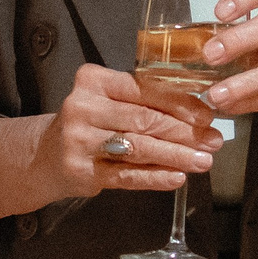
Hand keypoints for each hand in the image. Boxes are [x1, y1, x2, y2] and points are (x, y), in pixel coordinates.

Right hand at [30, 62, 223, 198]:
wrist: (44, 156)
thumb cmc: (90, 123)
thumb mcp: (109, 101)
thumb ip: (144, 103)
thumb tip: (199, 115)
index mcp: (93, 80)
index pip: (144, 89)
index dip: (180, 103)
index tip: (207, 115)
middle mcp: (83, 107)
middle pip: (144, 119)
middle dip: (185, 132)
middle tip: (213, 141)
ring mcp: (79, 141)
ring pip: (138, 148)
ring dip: (176, 156)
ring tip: (203, 161)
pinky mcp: (81, 172)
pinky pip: (127, 176)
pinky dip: (156, 178)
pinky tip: (178, 178)